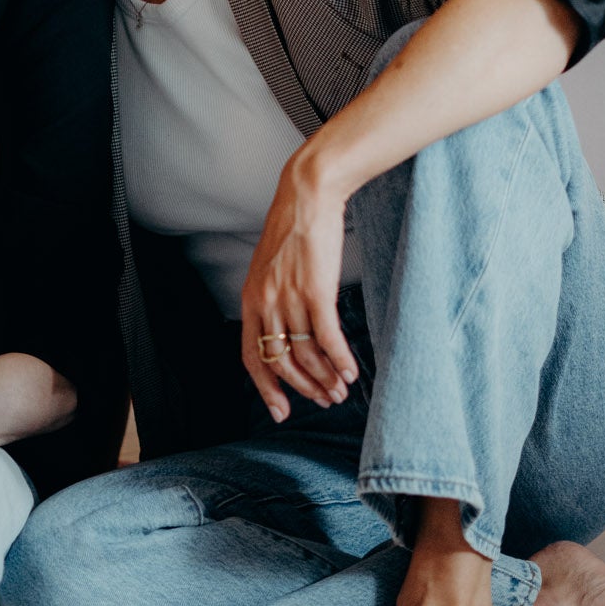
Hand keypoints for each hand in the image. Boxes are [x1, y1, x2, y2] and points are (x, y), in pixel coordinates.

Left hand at [241, 149, 360, 417]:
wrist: (308, 194)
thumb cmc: (294, 230)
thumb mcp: (271, 268)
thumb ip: (272, 299)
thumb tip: (286, 332)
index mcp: (251, 299)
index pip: (252, 357)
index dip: (266, 389)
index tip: (280, 411)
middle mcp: (266, 302)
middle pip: (282, 362)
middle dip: (304, 388)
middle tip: (325, 401)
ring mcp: (290, 298)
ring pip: (307, 354)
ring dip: (326, 378)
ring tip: (342, 391)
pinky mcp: (316, 291)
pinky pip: (328, 337)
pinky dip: (340, 360)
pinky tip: (352, 373)